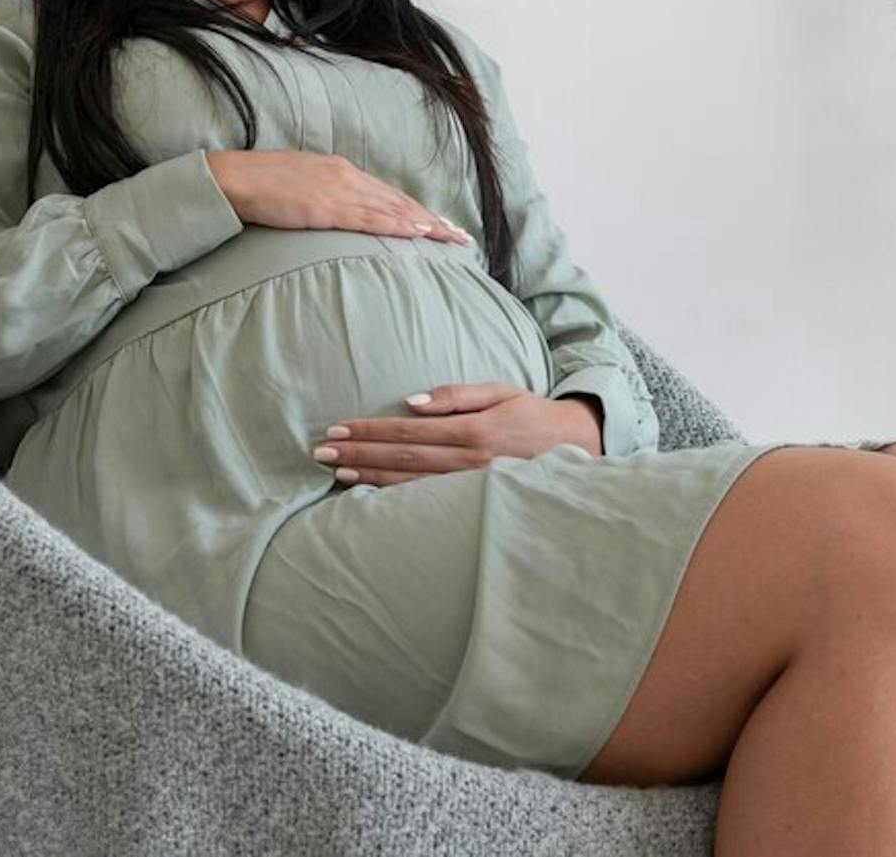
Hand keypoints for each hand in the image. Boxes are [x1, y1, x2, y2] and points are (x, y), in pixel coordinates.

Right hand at [205, 149, 474, 246]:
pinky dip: (398, 224)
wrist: (233, 179)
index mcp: (339, 171)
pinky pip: (370, 217)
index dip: (416, 209)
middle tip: (461, 236)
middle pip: (399, 200)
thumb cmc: (259, 185)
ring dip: (426, 223)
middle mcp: (346, 176)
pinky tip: (419, 231)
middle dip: (433, 219)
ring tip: (451, 238)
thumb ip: (322, 196)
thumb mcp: (299, 185)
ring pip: (393, 208)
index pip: (387, 193)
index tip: (439, 223)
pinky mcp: (327, 206)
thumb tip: (336, 211)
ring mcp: (338, 190)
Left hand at [311, 382, 604, 487]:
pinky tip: (367, 495)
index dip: (369, 431)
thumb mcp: (499, 392)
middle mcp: (467, 463)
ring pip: (407, 485)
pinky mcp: (471, 504)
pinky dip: (392, 499)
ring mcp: (469, 489)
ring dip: (367, 478)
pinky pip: (424, 503)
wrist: (574, 450)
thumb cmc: (532, 415)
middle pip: (400, 459)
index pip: (407, 431)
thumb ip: (455, 395)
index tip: (337, 430)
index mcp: (471, 432)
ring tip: (335, 473)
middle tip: (320, 453)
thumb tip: (410, 402)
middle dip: (358, 454)